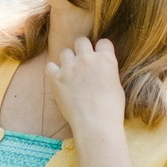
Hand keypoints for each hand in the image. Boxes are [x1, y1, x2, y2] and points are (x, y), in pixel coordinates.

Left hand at [46, 38, 130, 166]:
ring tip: (71, 74)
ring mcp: (70, 67)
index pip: (103, 42)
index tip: (99, 58)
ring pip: (65, 52)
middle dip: (82, 50)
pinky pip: (50, 66)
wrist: (96, 125)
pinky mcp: (56, 78)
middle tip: (83, 64)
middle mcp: (87, 58)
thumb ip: (107, 71)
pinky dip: (53, 72)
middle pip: (81, 41)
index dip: (101, 50)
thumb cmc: (111, 110)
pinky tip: (58, 80)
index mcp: (106, 59)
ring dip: (68, 61)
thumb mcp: (116, 86)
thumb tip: (102, 69)